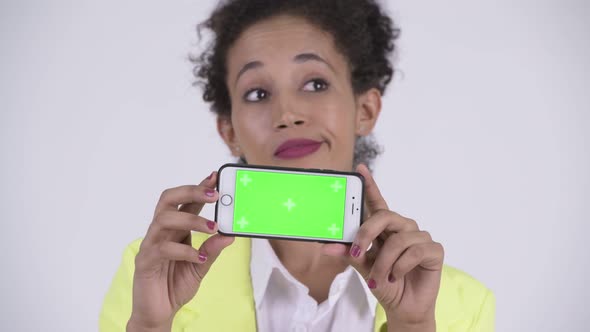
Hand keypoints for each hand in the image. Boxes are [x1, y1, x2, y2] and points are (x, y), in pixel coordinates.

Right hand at [127, 172, 233, 330]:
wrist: (158, 313)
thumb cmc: (174, 286)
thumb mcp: (201, 267)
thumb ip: (212, 250)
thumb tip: (229, 235)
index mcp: (175, 230)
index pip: (185, 202)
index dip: (199, 187)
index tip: (215, 176)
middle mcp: (160, 232)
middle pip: (168, 200)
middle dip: (191, 192)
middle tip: (215, 194)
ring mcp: (150, 245)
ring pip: (164, 219)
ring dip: (191, 219)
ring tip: (212, 227)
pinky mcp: (144, 261)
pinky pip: (162, 248)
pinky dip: (184, 250)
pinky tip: (199, 257)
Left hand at [322, 164, 443, 329]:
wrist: (403, 307)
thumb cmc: (384, 282)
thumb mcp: (362, 268)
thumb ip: (349, 254)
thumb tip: (327, 246)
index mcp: (384, 228)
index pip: (376, 202)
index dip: (370, 184)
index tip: (360, 168)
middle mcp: (402, 228)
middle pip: (385, 216)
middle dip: (366, 234)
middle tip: (356, 253)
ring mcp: (419, 237)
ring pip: (397, 239)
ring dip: (384, 262)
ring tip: (379, 277)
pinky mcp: (433, 250)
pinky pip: (415, 251)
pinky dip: (401, 266)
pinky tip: (396, 276)